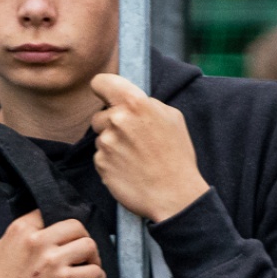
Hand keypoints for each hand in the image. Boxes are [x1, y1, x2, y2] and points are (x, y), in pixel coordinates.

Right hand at [0, 210, 105, 277]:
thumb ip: (17, 239)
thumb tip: (36, 231)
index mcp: (19, 231)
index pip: (48, 213)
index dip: (60, 227)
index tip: (65, 237)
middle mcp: (36, 241)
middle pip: (75, 226)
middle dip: (83, 237)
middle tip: (83, 251)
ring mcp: (51, 261)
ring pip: (89, 245)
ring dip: (94, 257)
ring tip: (91, 266)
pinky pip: (94, 271)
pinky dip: (99, 277)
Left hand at [89, 73, 209, 222]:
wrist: (174, 195)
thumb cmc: (177, 156)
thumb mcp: (173, 118)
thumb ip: (148, 103)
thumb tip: (130, 100)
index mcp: (135, 103)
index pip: (101, 82)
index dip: (104, 89)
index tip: (107, 96)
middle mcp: (116, 119)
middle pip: (99, 115)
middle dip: (111, 123)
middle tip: (134, 138)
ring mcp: (106, 143)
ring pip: (101, 137)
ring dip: (113, 144)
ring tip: (135, 156)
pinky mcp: (100, 163)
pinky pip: (100, 157)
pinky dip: (111, 161)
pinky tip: (129, 168)